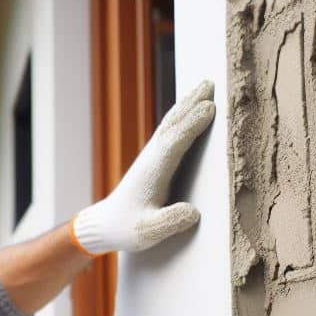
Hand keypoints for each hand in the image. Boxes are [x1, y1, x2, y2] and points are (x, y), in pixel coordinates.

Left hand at [71, 80, 215, 255]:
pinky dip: (181, 116)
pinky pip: (169, 130)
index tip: (210, 107)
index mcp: (153, 172)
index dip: (192, 125)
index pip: (175, 143)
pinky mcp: (152, 159)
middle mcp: (151, 158)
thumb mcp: (148, 233)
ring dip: (187, 104)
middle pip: (173, 125)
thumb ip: (170, 222)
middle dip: (191, 104)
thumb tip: (194, 213)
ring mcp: (151, 156)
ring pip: (171, 123)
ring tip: (203, 86)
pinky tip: (188, 109)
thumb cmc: (127, 229)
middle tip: (210, 82)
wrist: (105, 224)